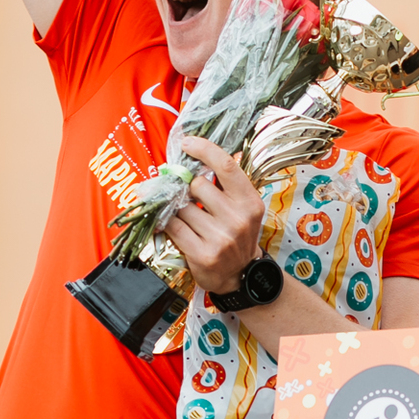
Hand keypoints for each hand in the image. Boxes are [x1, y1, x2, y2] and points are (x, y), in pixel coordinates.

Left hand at [164, 135, 264, 295]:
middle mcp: (238, 219)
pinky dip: (168, 223)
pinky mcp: (203, 254)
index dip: (204, 149)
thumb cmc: (236, 236)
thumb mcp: (242, 209)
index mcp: (250, 202)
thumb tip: (191, 160)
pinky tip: (174, 225)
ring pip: (182, 207)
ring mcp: (221, 238)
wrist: (240, 276)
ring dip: (178, 209)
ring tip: (187, 218)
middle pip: (198, 185)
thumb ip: (224, 187)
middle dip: (188, 188)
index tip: (187, 143)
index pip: (226, 166)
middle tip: (187, 196)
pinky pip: (174, 227)